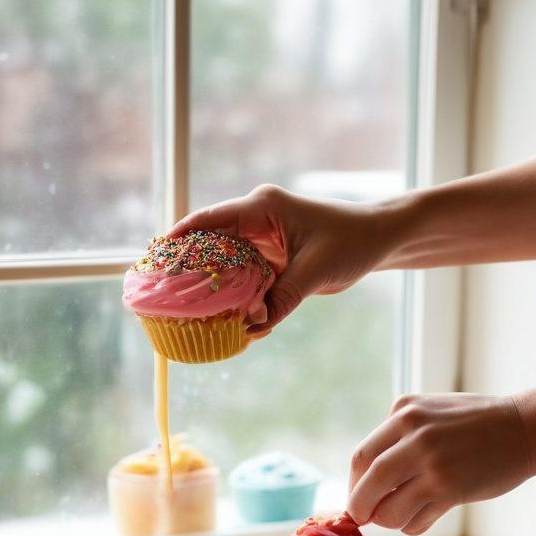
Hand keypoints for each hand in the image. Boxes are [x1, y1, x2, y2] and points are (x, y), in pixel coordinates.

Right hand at [169, 184, 402, 333]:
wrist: (378, 239)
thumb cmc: (351, 242)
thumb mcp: (315, 271)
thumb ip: (282, 298)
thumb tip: (252, 327)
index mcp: (263, 208)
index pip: (211, 220)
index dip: (181, 237)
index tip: (156, 256)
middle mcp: (257, 220)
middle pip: (210, 243)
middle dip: (190, 267)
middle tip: (165, 293)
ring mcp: (262, 240)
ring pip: (225, 263)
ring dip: (213, 286)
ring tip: (188, 310)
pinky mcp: (270, 259)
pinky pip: (244, 278)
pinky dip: (237, 297)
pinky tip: (229, 320)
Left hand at [347, 393, 533, 534]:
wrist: (525, 428)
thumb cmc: (476, 423)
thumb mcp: (431, 411)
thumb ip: (398, 434)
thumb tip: (363, 479)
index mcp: (404, 413)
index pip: (361, 457)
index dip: (354, 484)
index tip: (359, 496)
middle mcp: (414, 436)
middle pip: (367, 484)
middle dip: (360, 508)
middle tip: (363, 518)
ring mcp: (432, 464)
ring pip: (389, 510)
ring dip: (389, 521)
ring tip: (400, 516)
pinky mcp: (450, 489)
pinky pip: (415, 521)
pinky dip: (412, 526)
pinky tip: (422, 518)